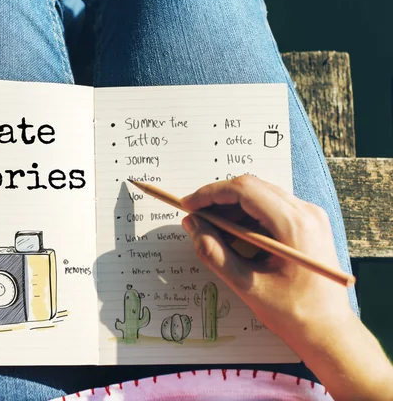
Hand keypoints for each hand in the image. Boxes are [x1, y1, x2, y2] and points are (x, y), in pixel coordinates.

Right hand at [180, 175, 353, 346]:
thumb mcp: (247, 284)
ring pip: (261, 194)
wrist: (331, 332)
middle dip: (219, 198)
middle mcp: (306, 212)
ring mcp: (310, 215)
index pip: (245, 190)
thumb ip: (214, 252)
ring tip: (212, 227)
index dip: (211, 193)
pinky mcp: (309, 222)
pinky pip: (272, 206)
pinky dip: (248, 214)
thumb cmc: (294, 313)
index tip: (189, 204)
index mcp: (294, 225)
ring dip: (233, 206)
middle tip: (196, 215)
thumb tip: (192, 225)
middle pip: (252, 187)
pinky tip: (234, 234)